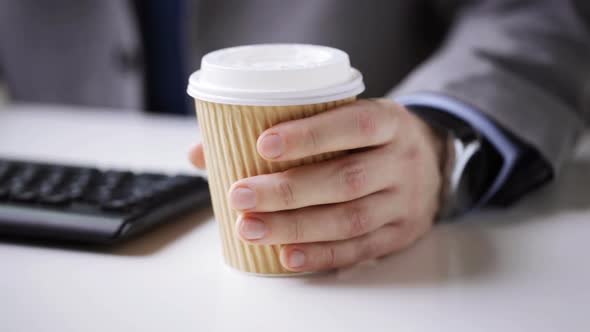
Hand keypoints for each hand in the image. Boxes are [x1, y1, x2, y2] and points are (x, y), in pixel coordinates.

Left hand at [189, 99, 444, 271]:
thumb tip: (203, 151)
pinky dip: (321, 256)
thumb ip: (282, 127)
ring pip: (349, 220)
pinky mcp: (399, 234)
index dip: (310, 135)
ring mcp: (404, 202)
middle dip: (288, 191)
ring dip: (296, 228)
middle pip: (345, 180)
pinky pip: (359, 250)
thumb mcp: (346, 117)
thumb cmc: (371, 138)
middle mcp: (401, 162)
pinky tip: (286, 256)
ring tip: (250, 229)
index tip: (263, 144)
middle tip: (241, 196)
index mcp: (389, 122)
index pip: (354, 125)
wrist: (433, 163)